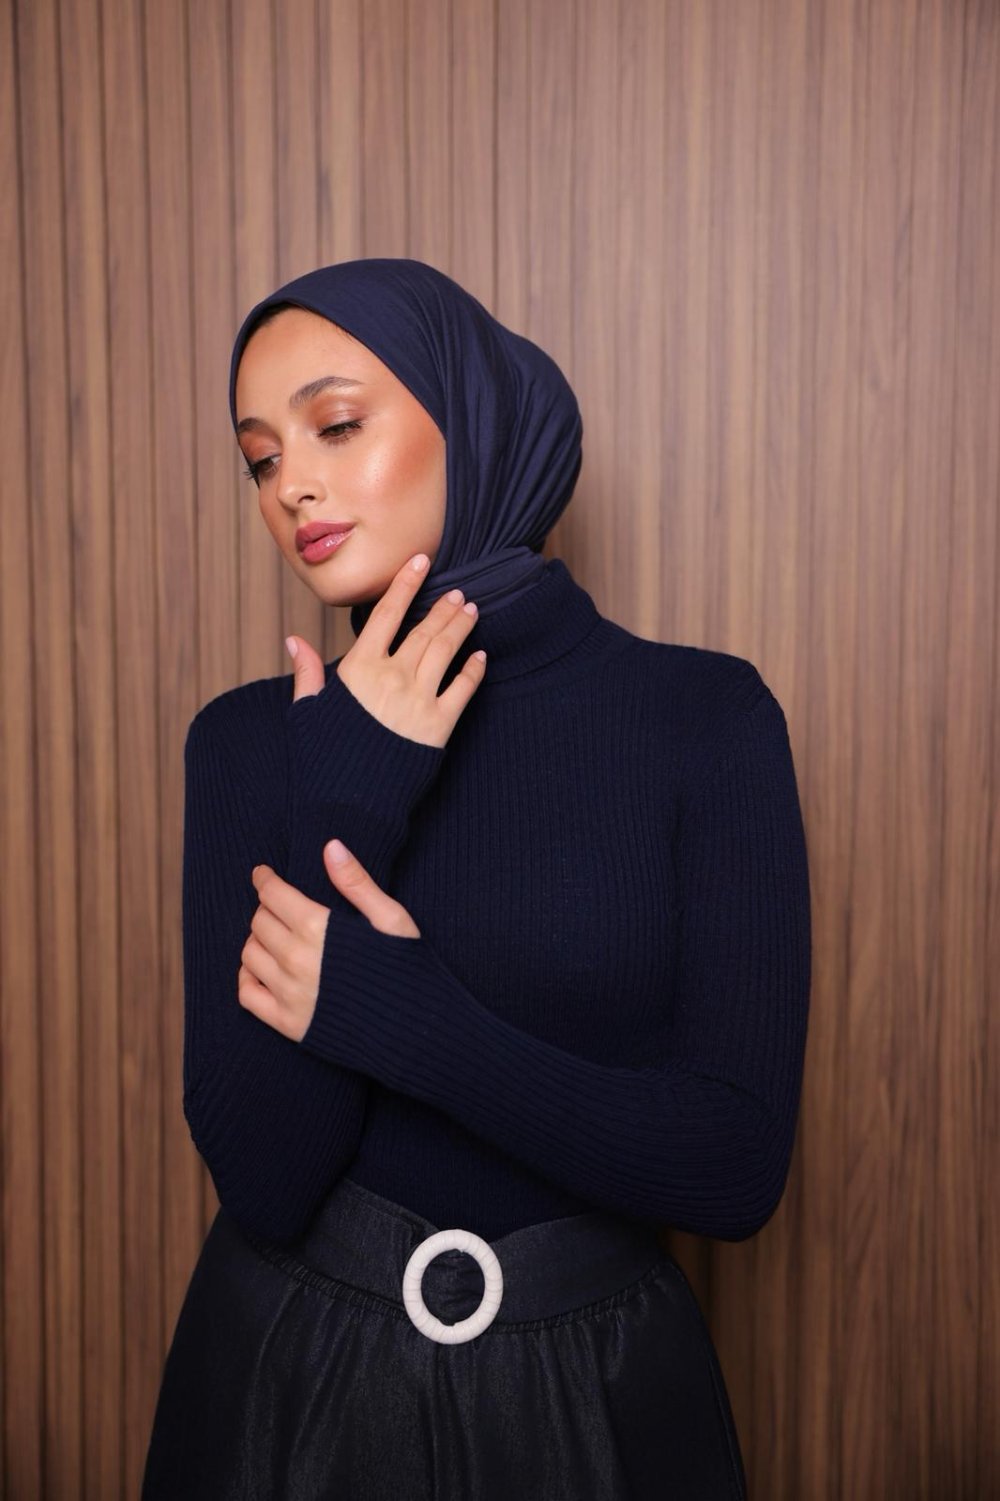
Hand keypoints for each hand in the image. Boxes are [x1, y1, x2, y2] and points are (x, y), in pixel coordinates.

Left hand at [239, 841, 420, 1042]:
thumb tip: (330, 846)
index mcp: (320, 930)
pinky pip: (248, 995)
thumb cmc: (410, 970)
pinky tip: (262, 969)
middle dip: (266, 908)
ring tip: (275, 936)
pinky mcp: (289, 1025)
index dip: (265, 879)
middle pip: (260, 923)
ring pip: (249, 955)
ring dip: (257, 940)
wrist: (418, 1033)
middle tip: (279, 906)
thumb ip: (357, 882)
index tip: (263, 873)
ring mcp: (290, 996)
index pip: (274, 895)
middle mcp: (297, 961)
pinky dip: (248, 977)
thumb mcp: (391, 919)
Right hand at [285, 553, 485, 747]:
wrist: (348, 802)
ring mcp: (418, 700)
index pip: (386, 613)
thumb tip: (294, 640)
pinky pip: (463, 689)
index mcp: (359, 669)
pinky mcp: (439, 726)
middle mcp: (392, 678)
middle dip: (443, 607)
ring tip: (470, 611)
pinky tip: (480, 656)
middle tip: (458, 593)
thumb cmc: (323, 758)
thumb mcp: (307, 712)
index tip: (421, 562)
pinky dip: (474, 669)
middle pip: (424, 630)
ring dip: (461, 627)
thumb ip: (307, 673)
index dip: (406, 584)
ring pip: (446, 651)